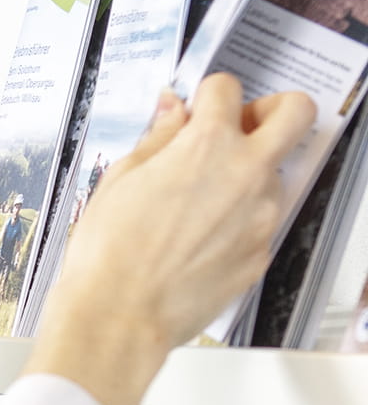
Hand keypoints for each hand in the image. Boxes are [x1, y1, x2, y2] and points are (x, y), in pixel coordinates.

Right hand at [23, 74, 314, 404]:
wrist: (119, 316)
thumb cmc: (109, 254)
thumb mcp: (119, 180)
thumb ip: (157, 138)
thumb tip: (173, 113)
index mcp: (207, 145)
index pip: (227, 88)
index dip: (208, 94)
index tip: (198, 108)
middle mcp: (247, 173)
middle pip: (296, 113)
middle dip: (275, 108)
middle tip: (244, 126)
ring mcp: (261, 215)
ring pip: (276, 174)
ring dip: (248, 174)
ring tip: (199, 203)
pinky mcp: (261, 253)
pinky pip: (259, 222)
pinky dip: (236, 221)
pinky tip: (196, 240)